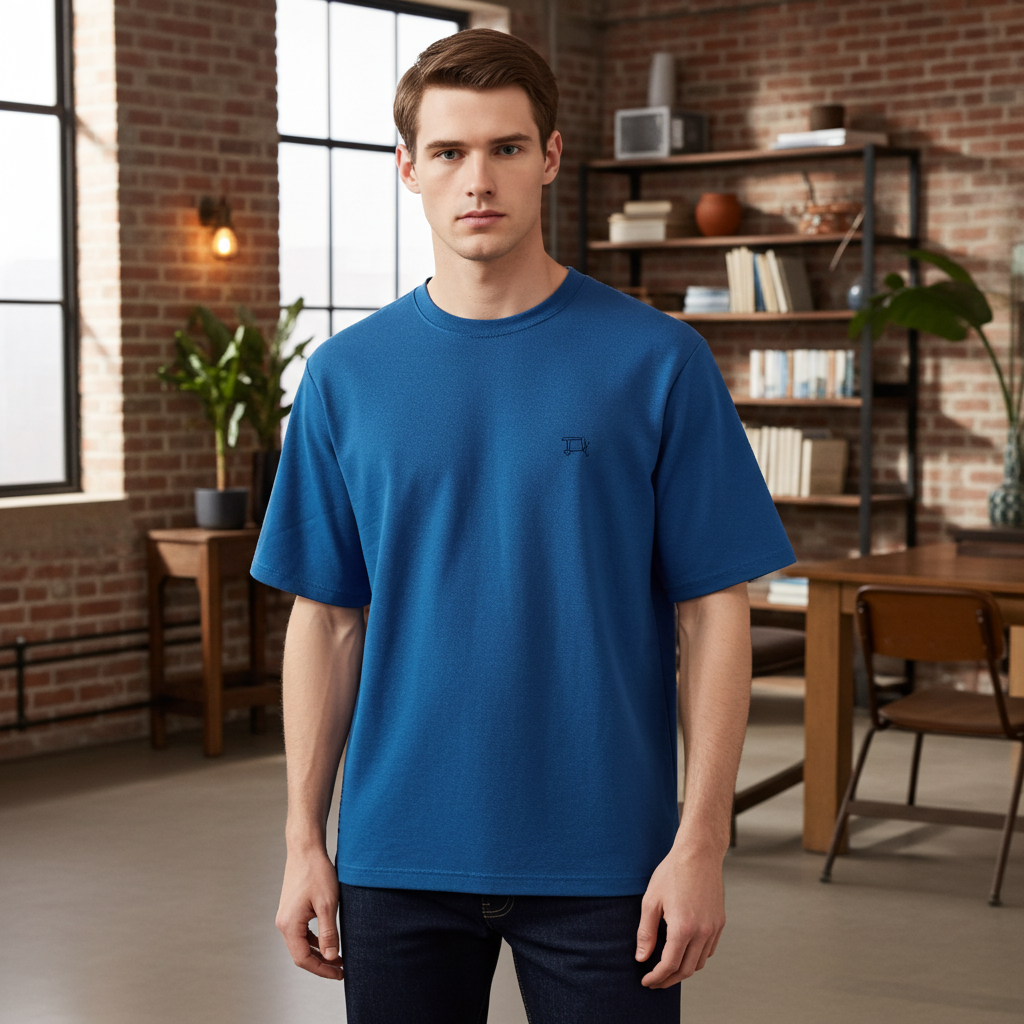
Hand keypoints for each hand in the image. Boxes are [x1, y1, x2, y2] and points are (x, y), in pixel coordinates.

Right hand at [275, 845, 344, 979]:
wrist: (306, 849)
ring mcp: (286, 916)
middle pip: (300, 954)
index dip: (322, 969)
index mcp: (289, 925)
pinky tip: (328, 941)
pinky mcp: (292, 910)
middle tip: (342, 969)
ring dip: (318, 953)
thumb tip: (332, 958)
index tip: (340, 974)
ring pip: (301, 944)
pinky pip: (301, 933)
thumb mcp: (328, 904)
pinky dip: (314, 940)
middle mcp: (284, 923)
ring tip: (338, 957)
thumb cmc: (316, 873)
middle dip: (321, 964)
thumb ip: (329, 933)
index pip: (303, 959)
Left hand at [635, 847, 725, 988]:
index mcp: (683, 928)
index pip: (669, 965)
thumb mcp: (651, 900)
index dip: (656, 977)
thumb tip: (642, 957)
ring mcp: (713, 928)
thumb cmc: (672, 872)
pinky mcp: (719, 922)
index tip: (646, 981)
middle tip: (655, 981)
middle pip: (686, 970)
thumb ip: (646, 932)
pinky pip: (709, 950)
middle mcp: (702, 932)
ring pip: (699, 963)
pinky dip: (696, 957)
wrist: (698, 853)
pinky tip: (684, 951)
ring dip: (683, 970)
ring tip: (667, 968)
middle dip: (669, 980)